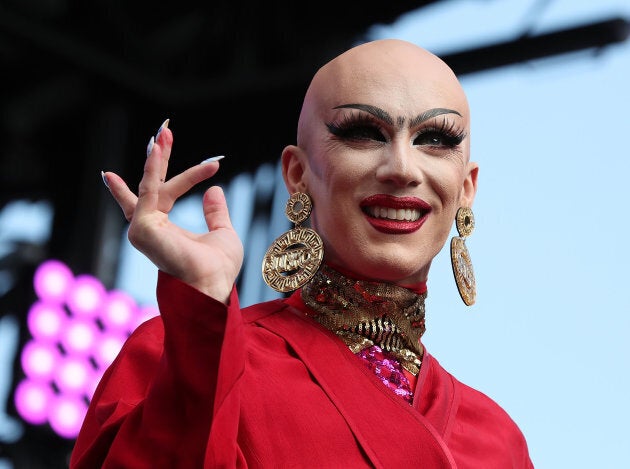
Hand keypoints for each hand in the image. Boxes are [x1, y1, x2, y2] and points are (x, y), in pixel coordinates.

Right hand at [102, 120, 243, 302]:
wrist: (214, 284)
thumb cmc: (219, 268)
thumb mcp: (222, 232)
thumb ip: (215, 212)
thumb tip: (214, 190)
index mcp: (165, 231)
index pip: (161, 197)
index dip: (176, 176)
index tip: (205, 163)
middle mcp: (149, 229)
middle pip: (148, 187)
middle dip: (156, 159)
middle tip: (164, 131)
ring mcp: (142, 229)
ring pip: (152, 186)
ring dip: (157, 158)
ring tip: (164, 132)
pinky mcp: (142, 227)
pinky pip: (150, 190)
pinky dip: (154, 168)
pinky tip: (158, 148)